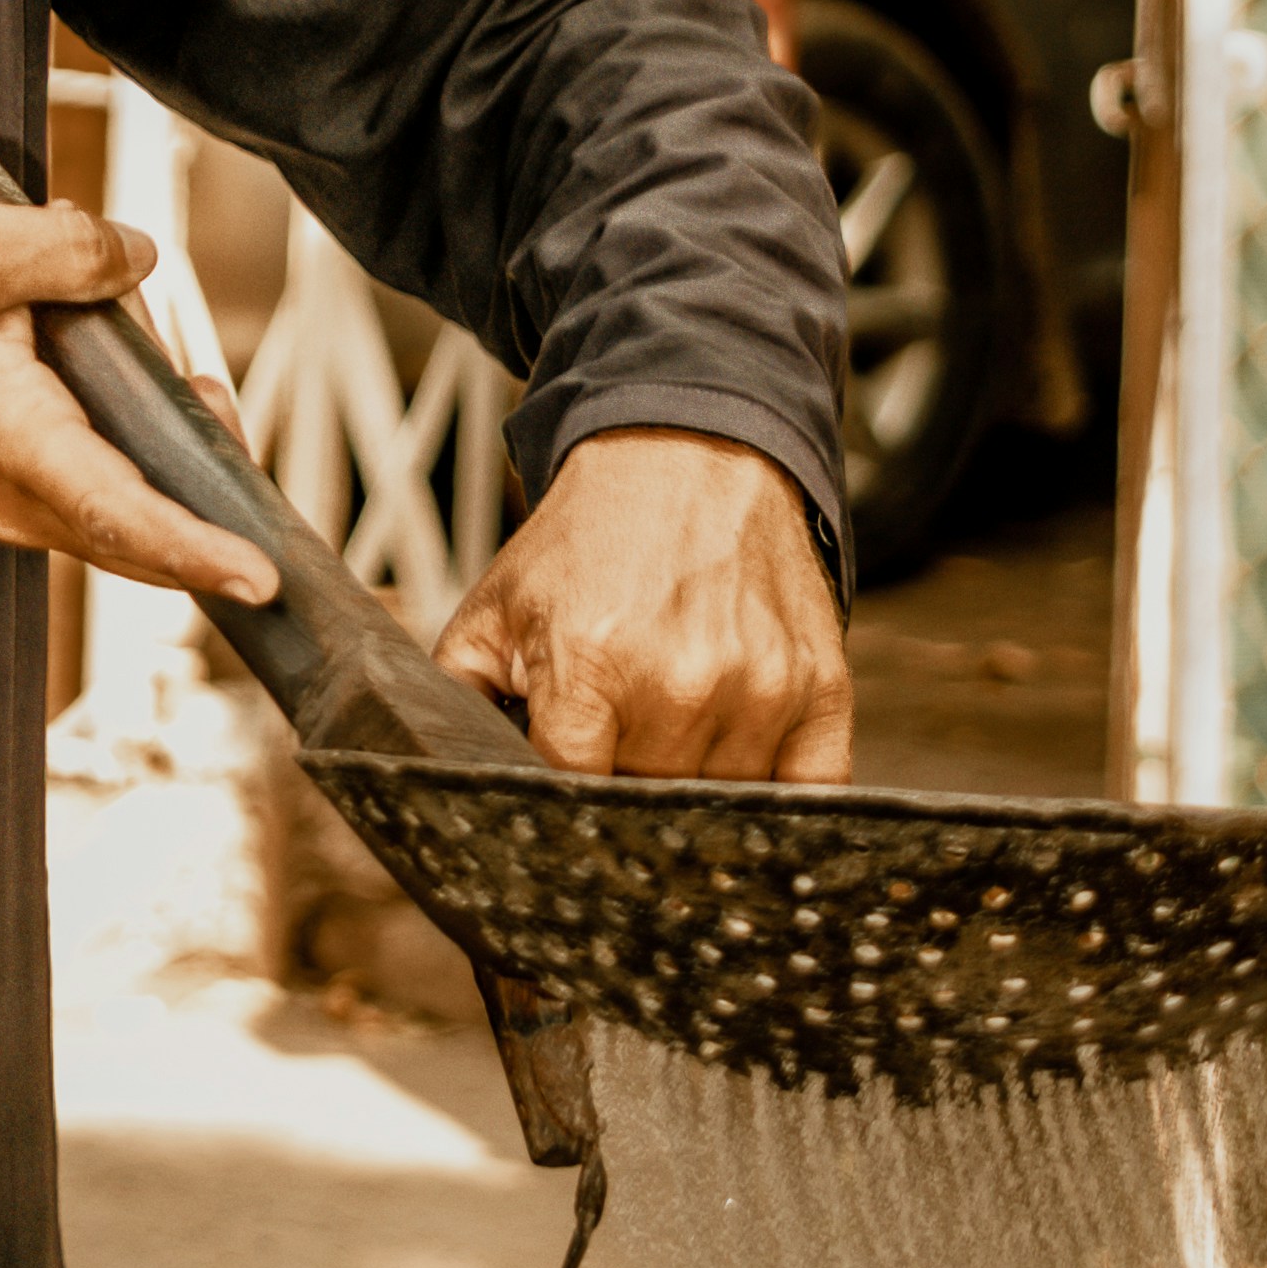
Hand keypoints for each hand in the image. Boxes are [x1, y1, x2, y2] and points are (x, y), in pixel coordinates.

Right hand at [0, 190, 276, 603]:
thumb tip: (135, 258)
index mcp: (7, 438)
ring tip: (177, 377)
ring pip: (98, 506)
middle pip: (127, 528)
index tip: (260, 576)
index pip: (123, 516)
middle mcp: (1, 490)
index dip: (200, 550)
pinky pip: (62, 484)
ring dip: (152, 461)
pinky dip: (107, 448)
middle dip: (198, 492)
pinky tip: (114, 376)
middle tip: (225, 413)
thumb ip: (59, 249)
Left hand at [432, 426, 849, 781]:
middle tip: (612, 750)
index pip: (570, 799)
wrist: (689, 454)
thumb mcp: (495, 605)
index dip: (558, 809)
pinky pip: (808, 796)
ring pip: (719, 812)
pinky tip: (740, 760)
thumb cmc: (586, 539)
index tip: (557, 798)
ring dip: (692, 791)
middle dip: (619, 794)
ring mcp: (761, 690)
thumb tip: (444, 782)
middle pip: (645, 814)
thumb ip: (459, 698)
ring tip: (668, 729)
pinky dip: (776, 800)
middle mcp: (681, 684)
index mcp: (589, 665)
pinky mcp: (822, 689)